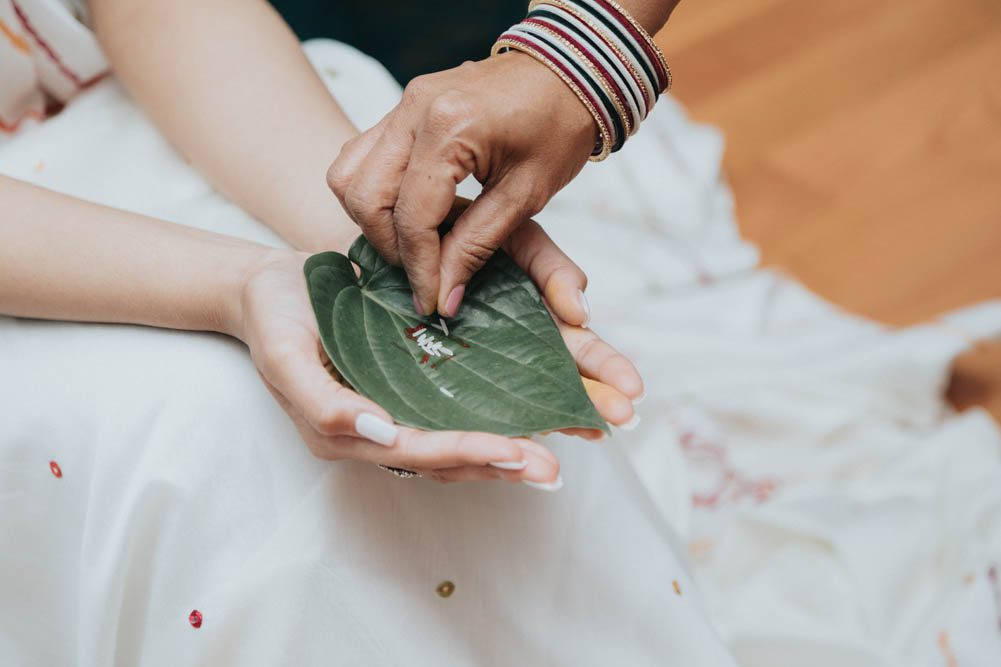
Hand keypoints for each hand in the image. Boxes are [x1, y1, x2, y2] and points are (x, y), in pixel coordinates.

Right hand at [233, 245, 641, 486]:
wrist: (272, 289)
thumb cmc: (275, 319)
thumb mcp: (283, 357)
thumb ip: (323, 404)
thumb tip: (380, 433)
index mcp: (356, 433)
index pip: (424, 453)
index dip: (471, 454)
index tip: (520, 454)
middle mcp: (390, 429)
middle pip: (459, 454)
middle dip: (512, 459)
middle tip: (563, 463)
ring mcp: (407, 405)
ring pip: (472, 430)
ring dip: (524, 434)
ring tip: (578, 431)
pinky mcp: (420, 380)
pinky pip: (470, 398)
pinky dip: (510, 401)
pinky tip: (548, 396)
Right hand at [327, 50, 596, 317]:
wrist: (569, 73)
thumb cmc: (558, 129)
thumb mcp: (524, 197)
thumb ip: (477, 247)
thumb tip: (444, 295)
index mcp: (449, 129)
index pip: (412, 217)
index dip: (419, 268)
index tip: (432, 302)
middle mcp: (413, 110)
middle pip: (365, 196)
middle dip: (390, 247)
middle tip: (424, 273)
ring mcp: (403, 103)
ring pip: (348, 174)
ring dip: (373, 219)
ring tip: (414, 244)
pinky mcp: (403, 106)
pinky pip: (361, 154)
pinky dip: (373, 191)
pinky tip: (407, 212)